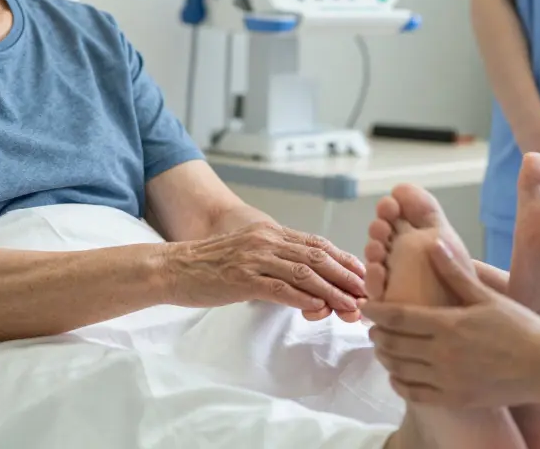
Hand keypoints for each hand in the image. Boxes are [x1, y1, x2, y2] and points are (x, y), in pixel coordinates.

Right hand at [166, 221, 366, 320]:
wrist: (172, 267)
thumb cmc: (210, 266)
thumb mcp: (248, 254)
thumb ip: (275, 261)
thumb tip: (305, 280)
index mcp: (270, 233)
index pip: (316, 244)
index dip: (344, 259)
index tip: (364, 274)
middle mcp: (266, 241)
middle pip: (317, 257)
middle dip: (346, 277)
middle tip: (367, 293)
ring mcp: (255, 259)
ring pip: (304, 273)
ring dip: (332, 291)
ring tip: (350, 306)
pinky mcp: (242, 279)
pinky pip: (279, 288)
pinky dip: (302, 298)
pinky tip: (318, 307)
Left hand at [362, 238, 539, 407]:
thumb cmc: (519, 327)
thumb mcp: (487, 296)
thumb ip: (455, 273)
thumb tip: (434, 242)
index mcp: (448, 324)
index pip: (398, 316)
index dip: (376, 311)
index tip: (367, 307)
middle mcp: (443, 354)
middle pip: (393, 344)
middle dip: (377, 334)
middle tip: (373, 328)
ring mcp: (447, 380)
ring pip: (400, 369)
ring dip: (385, 358)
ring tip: (383, 349)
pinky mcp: (454, 399)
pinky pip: (414, 394)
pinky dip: (399, 383)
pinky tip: (398, 375)